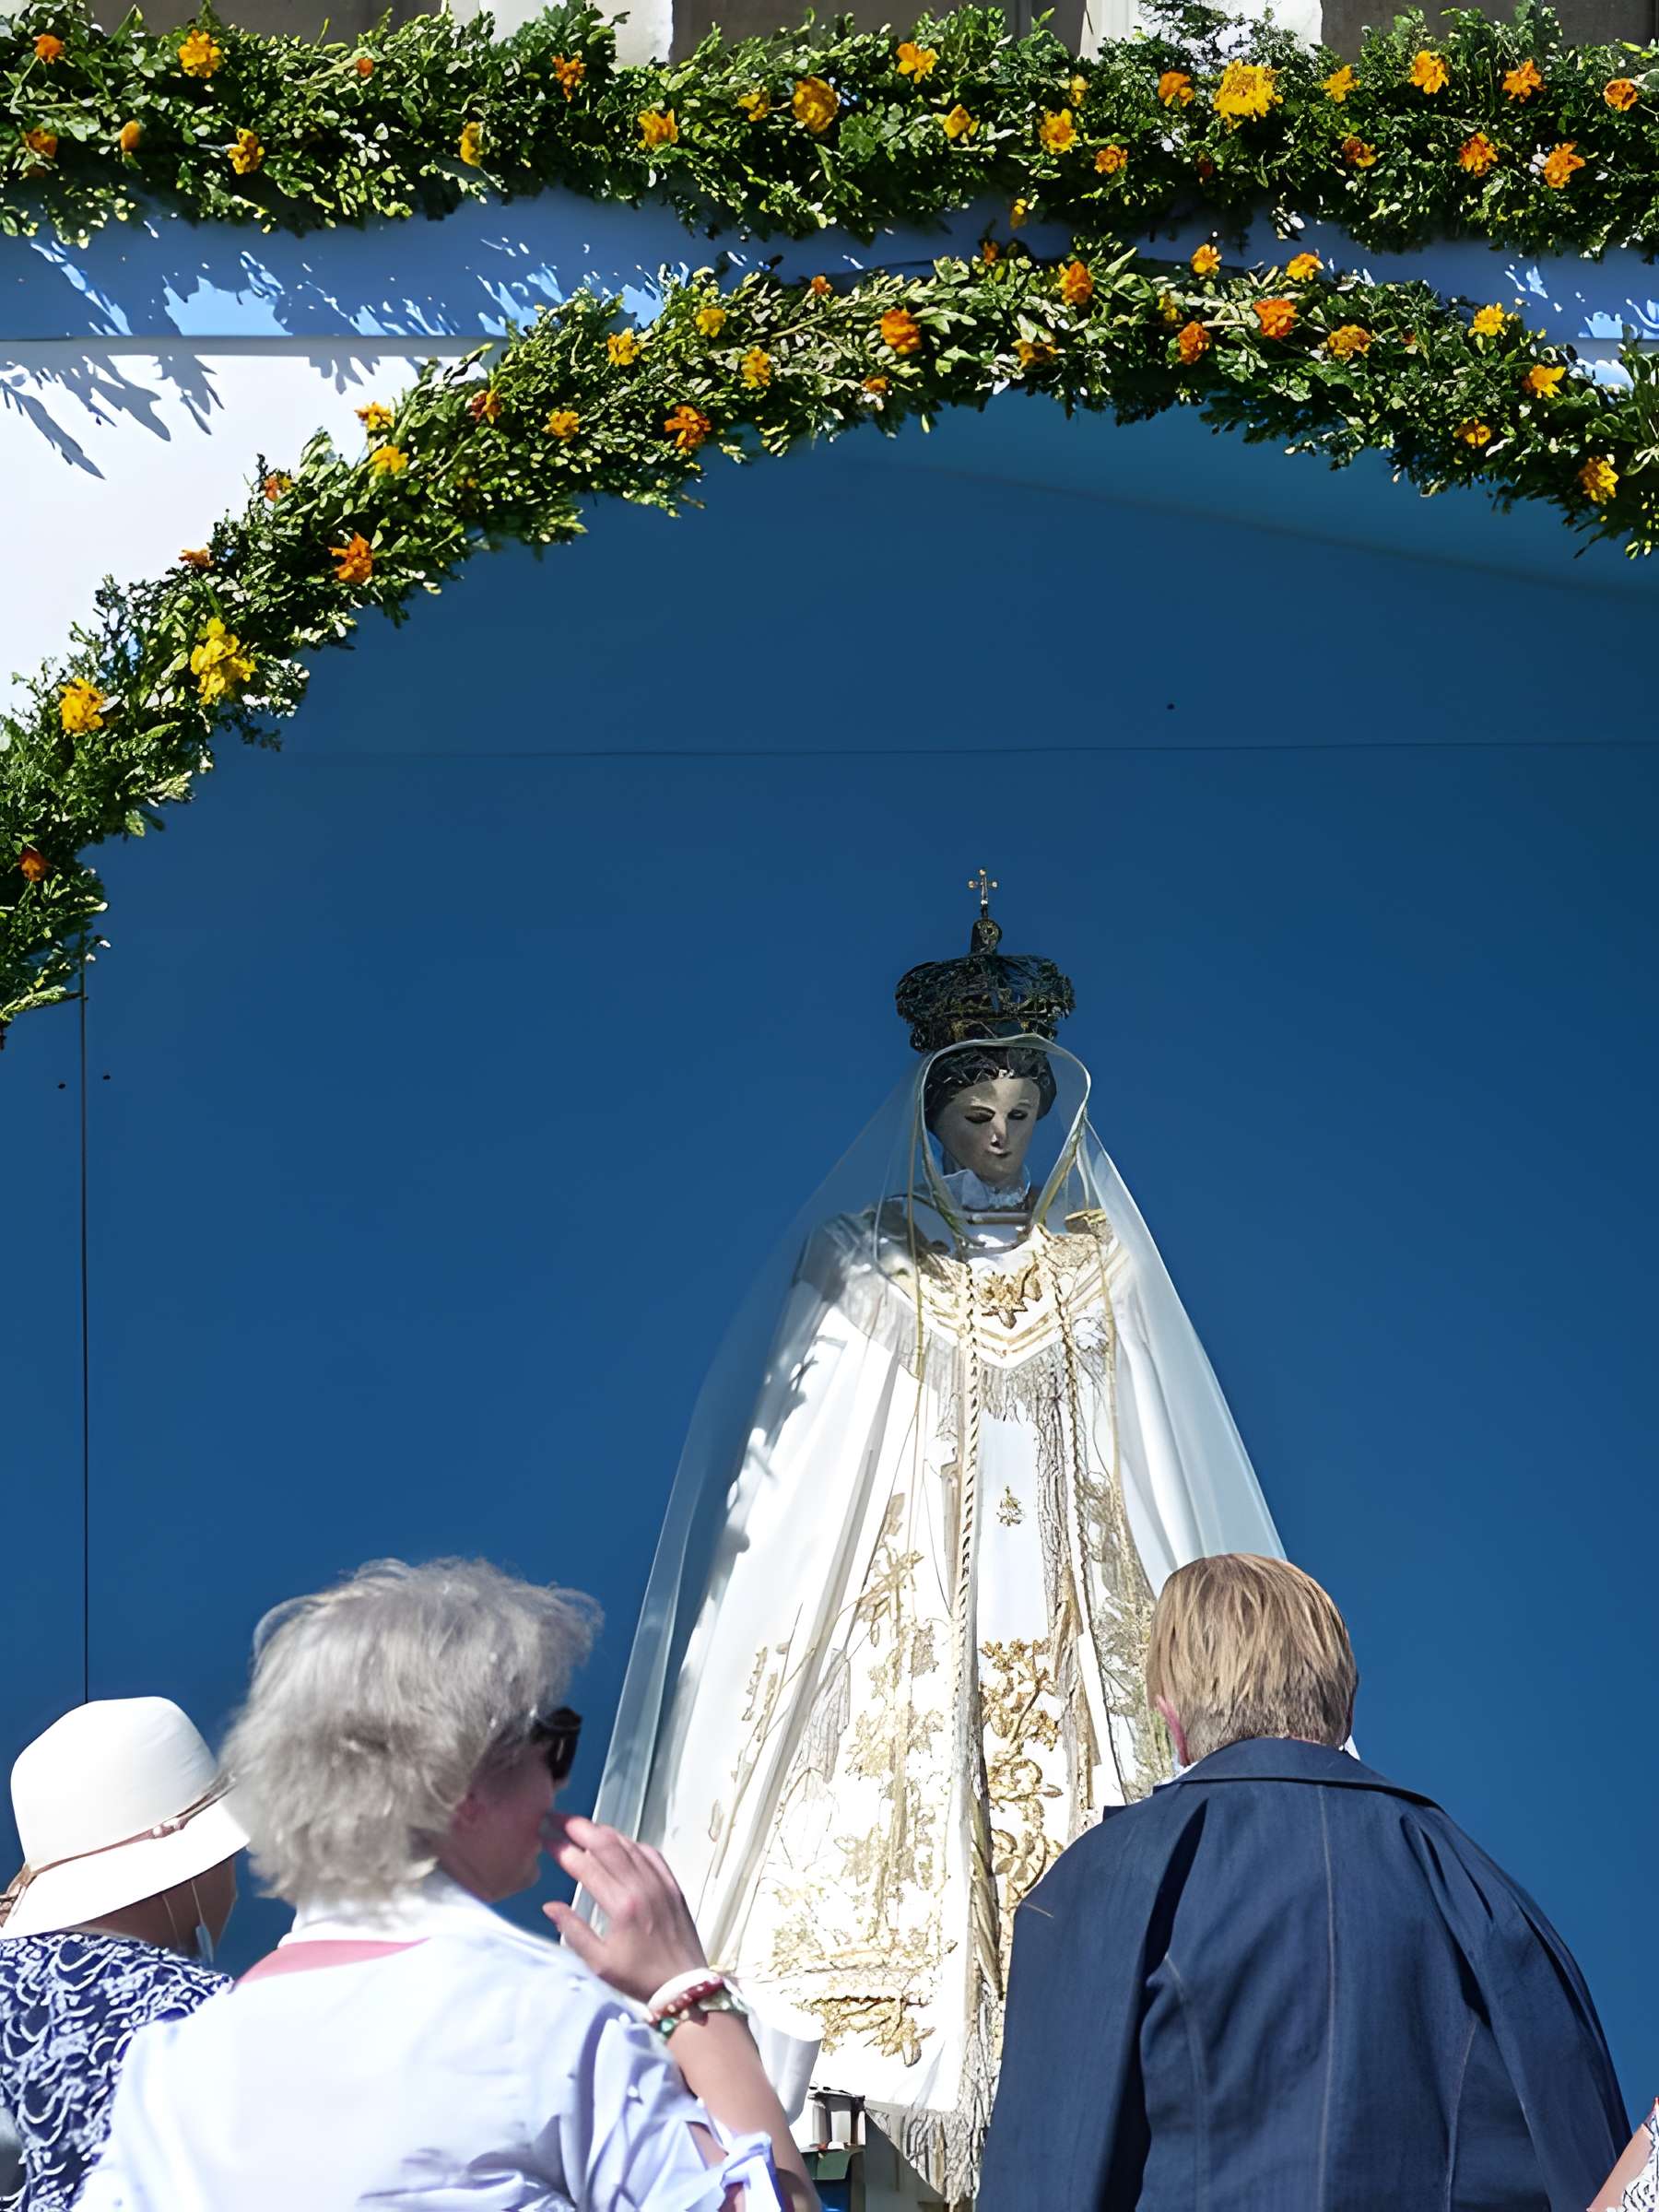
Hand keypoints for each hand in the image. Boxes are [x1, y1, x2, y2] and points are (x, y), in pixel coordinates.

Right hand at [544, 1815, 707, 2005]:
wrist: (684, 1984)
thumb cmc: (638, 1977)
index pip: (585, 1866)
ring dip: (601, 1831)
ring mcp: (659, 1881)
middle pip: (605, 1844)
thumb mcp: (599, 1963)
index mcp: (621, 1905)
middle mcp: (640, 1885)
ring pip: (627, 1844)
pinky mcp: (672, 1883)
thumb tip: (549, 1906)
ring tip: (580, 1827)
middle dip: (578, 1827)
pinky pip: (649, 1852)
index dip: (562, 1848)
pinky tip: (617, 1842)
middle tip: (556, 1818)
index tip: (544, 1838)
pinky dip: (629, 1842)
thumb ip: (573, 1931)